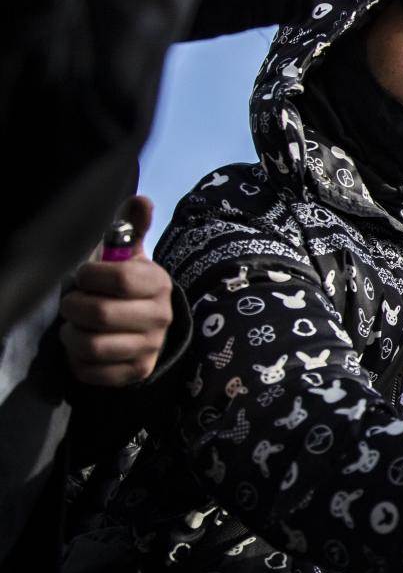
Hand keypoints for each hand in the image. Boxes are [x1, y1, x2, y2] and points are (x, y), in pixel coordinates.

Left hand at [59, 197, 173, 386]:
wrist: (146, 327)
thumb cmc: (126, 286)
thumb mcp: (130, 255)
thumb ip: (131, 227)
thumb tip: (141, 199)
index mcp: (157, 283)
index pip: (119, 279)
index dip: (88, 277)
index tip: (83, 276)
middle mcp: (161, 316)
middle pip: (102, 315)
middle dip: (74, 307)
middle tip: (72, 303)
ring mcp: (150, 347)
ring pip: (93, 346)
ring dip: (72, 335)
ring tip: (75, 327)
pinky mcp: (136, 372)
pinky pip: (93, 372)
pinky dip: (78, 361)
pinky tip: (83, 349)